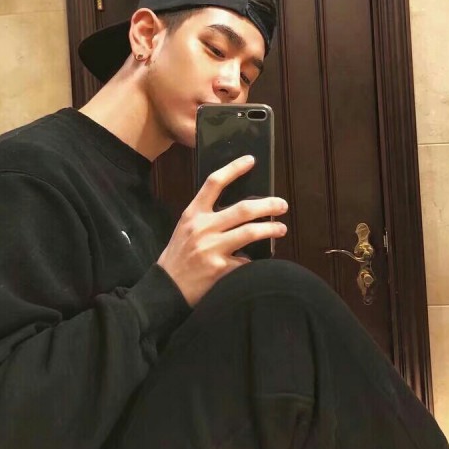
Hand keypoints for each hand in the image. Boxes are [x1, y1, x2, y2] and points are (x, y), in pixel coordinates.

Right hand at [157, 155, 288, 306]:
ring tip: (281, 228)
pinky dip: (256, 261)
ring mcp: (211, 249)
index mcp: (193, 214)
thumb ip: (206, 217)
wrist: (166, 288)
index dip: (234, 169)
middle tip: (282, 205)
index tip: (251, 160)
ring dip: (271, 229)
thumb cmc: (178, 256)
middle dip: (268, 205)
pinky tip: (263, 262)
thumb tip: (239, 210)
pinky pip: (246, 262)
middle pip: (242, 208)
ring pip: (250, 232)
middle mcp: (202, 228)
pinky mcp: (220, 269)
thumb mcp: (185, 229)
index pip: (214, 183)